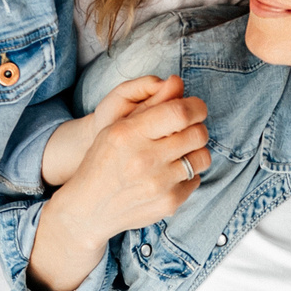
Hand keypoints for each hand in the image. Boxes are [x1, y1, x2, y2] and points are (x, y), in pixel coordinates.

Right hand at [25, 79, 209, 290]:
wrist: (88, 208)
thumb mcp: (116, 127)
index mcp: (130, 134)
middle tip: (188, 130)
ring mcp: (159, 184)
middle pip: (197, 134)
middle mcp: (145, 160)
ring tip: (180, 153)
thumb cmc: (103, 161)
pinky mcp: (168, 203)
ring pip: (202, 158)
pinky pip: (195, 180)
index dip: (196, 107)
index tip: (195, 108)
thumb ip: (149, 105)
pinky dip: (186, 175)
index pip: (180, 113)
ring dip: (195, 152)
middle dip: (197, 128)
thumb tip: (178, 82)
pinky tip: (169, 175)